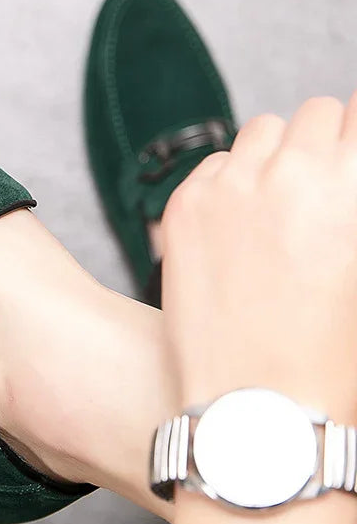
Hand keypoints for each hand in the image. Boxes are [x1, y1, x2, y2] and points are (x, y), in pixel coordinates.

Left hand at [161, 93, 356, 419]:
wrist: (261, 408)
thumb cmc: (333, 356)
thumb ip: (350, 201)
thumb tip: (341, 173)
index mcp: (351, 185)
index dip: (355, 139)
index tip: (348, 156)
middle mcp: (291, 172)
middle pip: (312, 115)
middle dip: (322, 142)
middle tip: (321, 182)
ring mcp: (230, 186)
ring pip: (260, 131)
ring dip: (276, 153)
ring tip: (280, 199)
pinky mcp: (185, 206)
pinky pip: (216, 164)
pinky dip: (231, 179)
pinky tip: (239, 221)